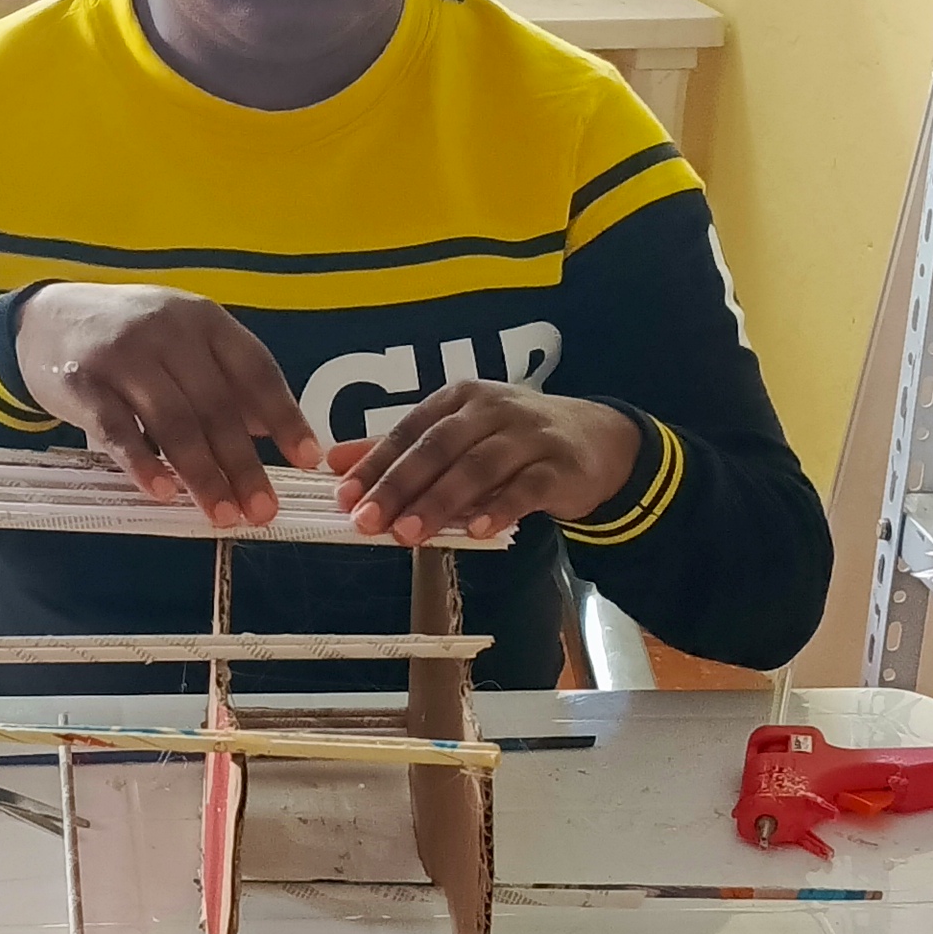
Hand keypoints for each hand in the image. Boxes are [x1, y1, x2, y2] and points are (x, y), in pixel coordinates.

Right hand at [12, 283, 321, 527]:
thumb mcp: (182, 342)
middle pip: (217, 405)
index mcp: (204, 320)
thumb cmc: (131, 339)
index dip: (285, 417)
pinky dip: (143, 464)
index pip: (256, 371)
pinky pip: (118, 430)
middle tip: (263, 511)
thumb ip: (225, 381)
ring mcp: (123, 355)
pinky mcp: (82, 381)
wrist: (45, 318)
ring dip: (201, 475)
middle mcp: (168, 331)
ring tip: (222, 515)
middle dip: (244, 464)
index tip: (309, 460)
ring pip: (173, 421)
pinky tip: (163, 494)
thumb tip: (274, 435)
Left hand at [331, 383, 642, 545]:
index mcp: (459, 399)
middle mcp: (491, 410)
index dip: (375, 464)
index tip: (345, 497)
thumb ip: (400, 449)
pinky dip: (500, 508)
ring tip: (410, 533)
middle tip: (369, 520)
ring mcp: (528, 436)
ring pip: (478, 466)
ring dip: (441, 501)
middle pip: (439, 446)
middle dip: (401, 485)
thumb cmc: (513, 439)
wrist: (597, 440)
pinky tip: (476, 531)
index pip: (409, 430)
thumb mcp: (457, 436)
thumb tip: (335, 462)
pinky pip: (527, 487)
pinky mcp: (559, 465)